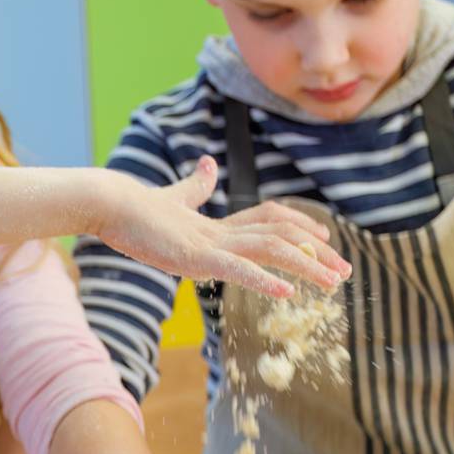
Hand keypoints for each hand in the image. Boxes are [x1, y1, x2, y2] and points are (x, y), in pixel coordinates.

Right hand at [90, 157, 349, 297]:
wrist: (108, 203)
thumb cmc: (133, 208)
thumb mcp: (172, 198)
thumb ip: (194, 186)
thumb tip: (209, 161)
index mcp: (216, 223)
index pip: (271, 219)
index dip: (301, 226)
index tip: (325, 240)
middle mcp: (221, 230)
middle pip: (282, 235)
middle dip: (317, 253)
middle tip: (345, 272)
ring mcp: (210, 243)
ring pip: (270, 249)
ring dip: (306, 266)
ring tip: (333, 283)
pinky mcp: (194, 257)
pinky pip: (237, 269)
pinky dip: (264, 280)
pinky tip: (287, 292)